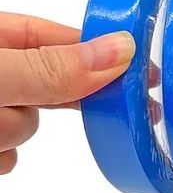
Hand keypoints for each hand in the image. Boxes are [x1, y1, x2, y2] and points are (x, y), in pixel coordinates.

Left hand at [0, 13, 134, 174]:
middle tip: (97, 108)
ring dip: (11, 133)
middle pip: (49, 83)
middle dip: (52, 100)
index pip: (53, 33)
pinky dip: (0, 159)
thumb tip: (118, 51)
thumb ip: (49, 67)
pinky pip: (10, 156)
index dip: (93, 50)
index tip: (138, 69)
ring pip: (28, 124)